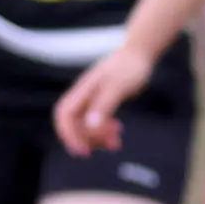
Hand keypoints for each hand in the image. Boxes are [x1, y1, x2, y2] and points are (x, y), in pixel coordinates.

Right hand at [51, 39, 158, 156]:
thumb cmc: (130, 67)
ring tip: (115, 143)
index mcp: (83, 90)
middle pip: (72, 122)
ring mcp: (92, 98)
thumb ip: (104, 106)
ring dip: (96, 137)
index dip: (68, 134)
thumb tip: (90, 126)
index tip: (82, 150)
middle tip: (99, 150)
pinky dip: (104, 130)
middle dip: (83, 138)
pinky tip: (118, 132)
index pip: (64, 115)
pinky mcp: (102, 100)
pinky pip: (97, 120)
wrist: (140, 52)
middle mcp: (84, 95)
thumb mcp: (118, 86)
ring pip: (85, 123)